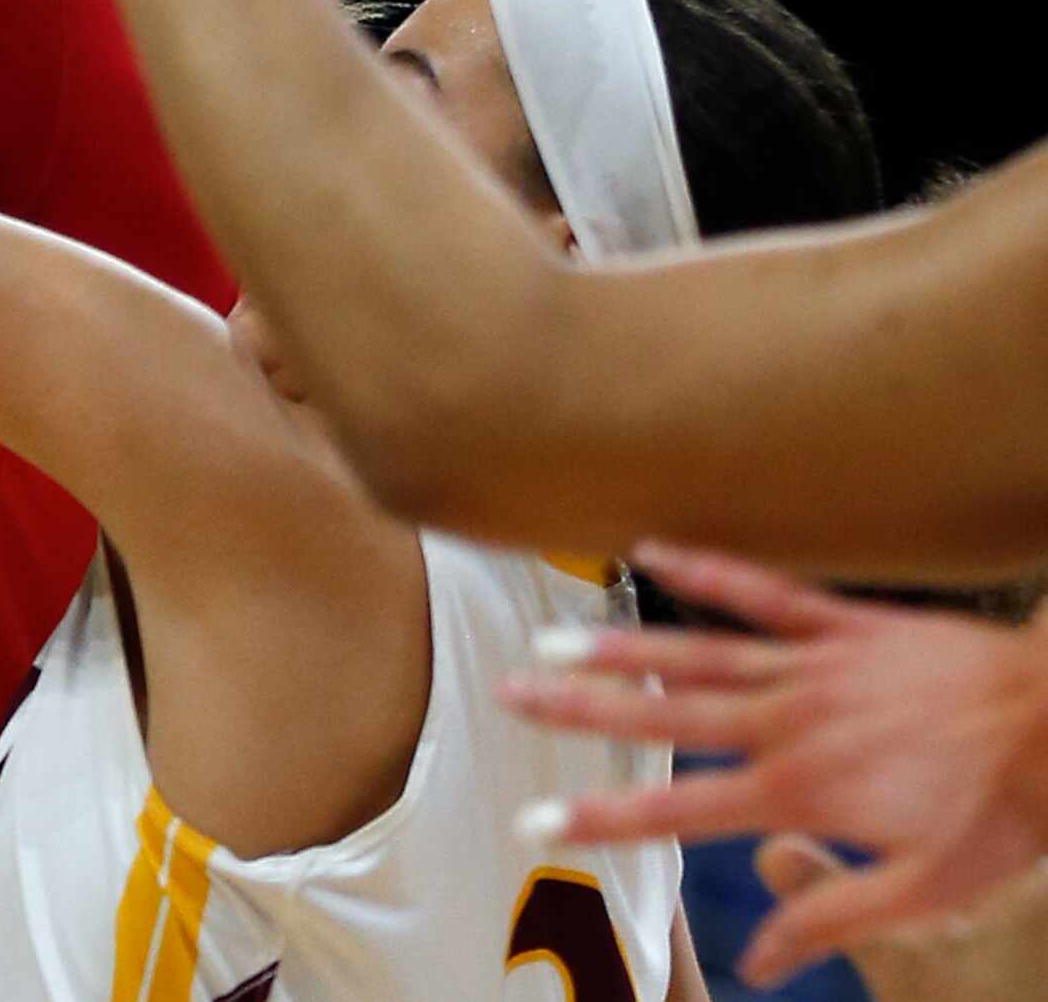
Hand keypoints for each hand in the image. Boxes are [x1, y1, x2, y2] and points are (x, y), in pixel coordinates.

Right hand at [502, 542, 1047, 987]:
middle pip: (663, 715)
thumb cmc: (1002, 812)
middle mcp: (787, 722)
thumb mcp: (927, 892)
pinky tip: (651, 550)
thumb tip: (757, 958)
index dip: (601, 818)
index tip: (536, 819)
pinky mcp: (844, 626)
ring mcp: (812, 666)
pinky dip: (705, 570)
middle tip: (509, 691)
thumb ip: (835, 916)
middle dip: (580, 709)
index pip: (677, 812)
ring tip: (553, 638)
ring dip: (620, 647)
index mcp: (798, 790)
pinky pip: (762, 593)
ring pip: (697, 654)